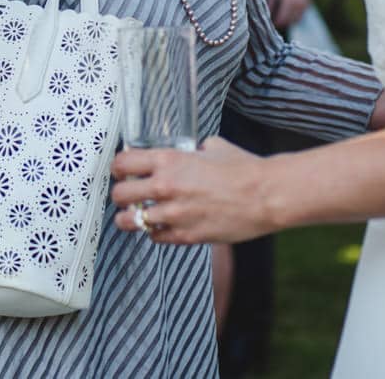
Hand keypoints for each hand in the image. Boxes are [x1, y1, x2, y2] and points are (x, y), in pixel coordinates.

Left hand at [110, 137, 272, 244]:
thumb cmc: (243, 169)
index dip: (118, 168)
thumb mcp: (214, 147)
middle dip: (120, 195)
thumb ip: (194, 150)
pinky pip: (155, 238)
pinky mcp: (186, 236)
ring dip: (132, 218)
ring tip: (137, 216)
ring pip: (130, 221)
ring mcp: (174, 214)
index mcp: (169, 161)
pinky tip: (163, 226)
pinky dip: (155, 232)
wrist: (265, 195)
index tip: (121, 171)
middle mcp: (165, 187)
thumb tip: (193, 151)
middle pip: (119, 195)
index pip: (123, 163)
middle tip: (127, 195)